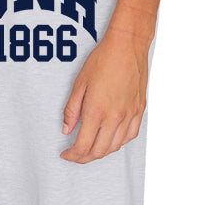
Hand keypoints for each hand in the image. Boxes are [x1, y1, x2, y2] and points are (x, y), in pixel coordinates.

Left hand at [60, 18, 150, 163]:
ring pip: (115, 146)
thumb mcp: (79, 84)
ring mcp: (129, 114)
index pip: (83, 146)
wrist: (127, 46)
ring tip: (91, 149)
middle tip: (76, 155)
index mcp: (96, 111)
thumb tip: (66, 129)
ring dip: (101, 152)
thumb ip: (71, 110)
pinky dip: (119, 143)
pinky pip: (130, 136)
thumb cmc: (103, 60)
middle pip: (99, 151)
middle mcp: (114, 116)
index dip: (72, 155)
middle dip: (84, 158)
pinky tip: (111, 140)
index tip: (66, 154)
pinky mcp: (139, 110)